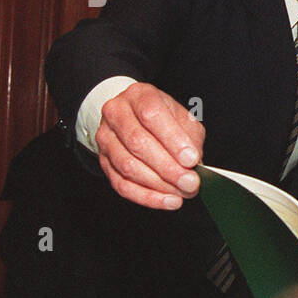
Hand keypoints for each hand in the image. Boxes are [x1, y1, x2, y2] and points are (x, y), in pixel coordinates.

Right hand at [95, 81, 205, 208]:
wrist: (133, 116)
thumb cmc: (162, 117)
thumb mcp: (181, 117)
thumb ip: (190, 136)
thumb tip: (193, 161)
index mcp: (139, 96)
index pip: (152, 115)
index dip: (173, 139)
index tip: (191, 159)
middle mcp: (117, 114)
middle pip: (138, 143)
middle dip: (168, 168)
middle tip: (190, 182)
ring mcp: (106, 139)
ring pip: (128, 167)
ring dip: (159, 185)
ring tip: (182, 192)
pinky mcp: (103, 162)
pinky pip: (122, 184)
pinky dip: (147, 197)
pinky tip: (167, 201)